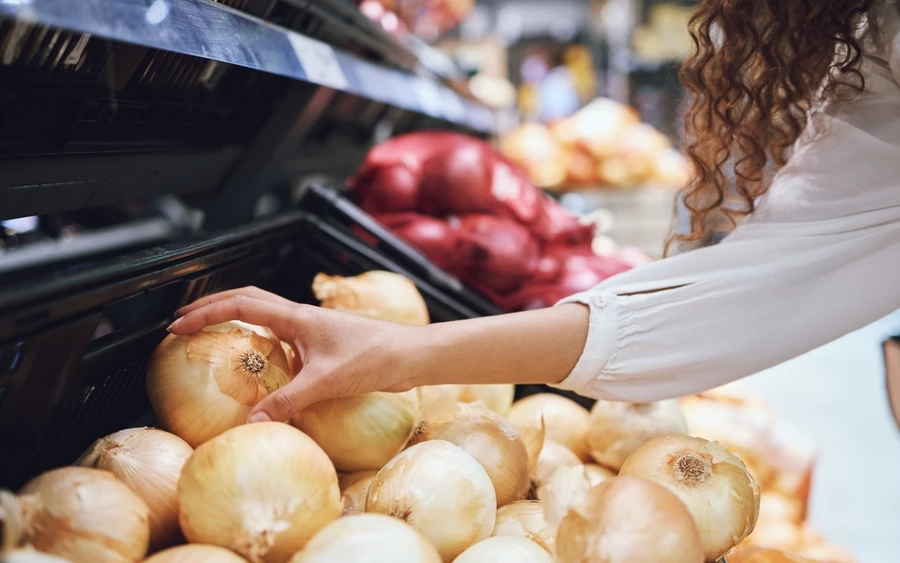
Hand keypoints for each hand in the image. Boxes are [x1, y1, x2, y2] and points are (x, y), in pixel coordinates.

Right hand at [168, 287, 417, 422]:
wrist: (412, 355)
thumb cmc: (375, 358)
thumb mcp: (326, 382)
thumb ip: (287, 402)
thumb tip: (252, 422)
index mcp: (297, 318)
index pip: (241, 304)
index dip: (206, 312)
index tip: (179, 325)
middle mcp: (301, 319)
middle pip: (248, 300)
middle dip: (212, 307)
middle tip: (184, 322)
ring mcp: (312, 331)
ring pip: (265, 316)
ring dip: (236, 321)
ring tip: (213, 338)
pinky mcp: (323, 346)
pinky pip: (283, 338)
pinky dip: (261, 344)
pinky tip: (260, 368)